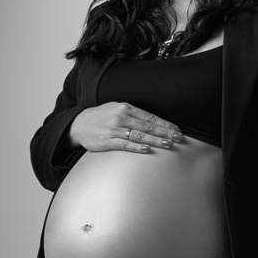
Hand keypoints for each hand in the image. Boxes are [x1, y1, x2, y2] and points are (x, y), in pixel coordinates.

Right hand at [68, 102, 182, 152]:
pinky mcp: (107, 141)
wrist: (78, 124)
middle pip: (148, 126)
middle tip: (179, 138)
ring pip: (139, 135)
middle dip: (166, 132)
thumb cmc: (101, 117)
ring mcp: (114, 129)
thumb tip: (154, 122)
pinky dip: (137, 147)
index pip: (150, 117)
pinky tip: (147, 149)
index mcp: (126, 108)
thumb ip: (133, 114)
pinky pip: (125, 144)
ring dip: (155, 140)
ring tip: (168, 144)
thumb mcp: (116, 109)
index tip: (177, 130)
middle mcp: (121, 117)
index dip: (165, 124)